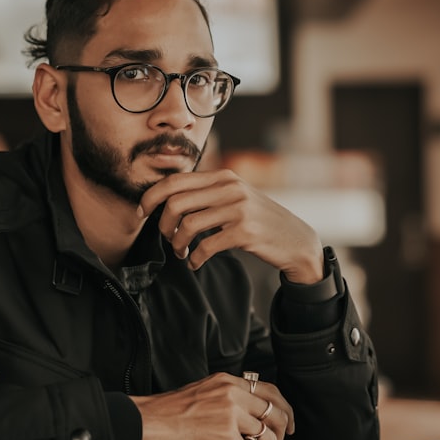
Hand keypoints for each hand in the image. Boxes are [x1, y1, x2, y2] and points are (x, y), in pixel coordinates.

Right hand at [130, 372, 293, 439]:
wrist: (148, 421)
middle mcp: (232, 394)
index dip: (284, 408)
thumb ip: (226, 395)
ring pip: (268, 434)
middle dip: (281, 431)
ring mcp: (229, 415)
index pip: (269, 390)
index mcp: (227, 381)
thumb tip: (248, 411)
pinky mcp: (224, 437)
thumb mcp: (202, 390)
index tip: (287, 421)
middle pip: (274, 412)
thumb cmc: (169, 410)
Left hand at [138, 169, 322, 283]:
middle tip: (168, 239)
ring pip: (188, 225)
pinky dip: (194, 258)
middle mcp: (230, 188)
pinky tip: (196, 262)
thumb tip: (167, 199)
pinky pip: (205, 246)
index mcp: (223, 176)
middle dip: (163, 225)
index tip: (142, 213)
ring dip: (178, 244)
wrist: (296, 240)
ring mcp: (238, 209)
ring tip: (182, 253)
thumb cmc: (260, 220)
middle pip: (176, 203)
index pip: (175, 180)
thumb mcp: (236, 196)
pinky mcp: (244, 232)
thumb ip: (208, 193)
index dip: (151, 197)